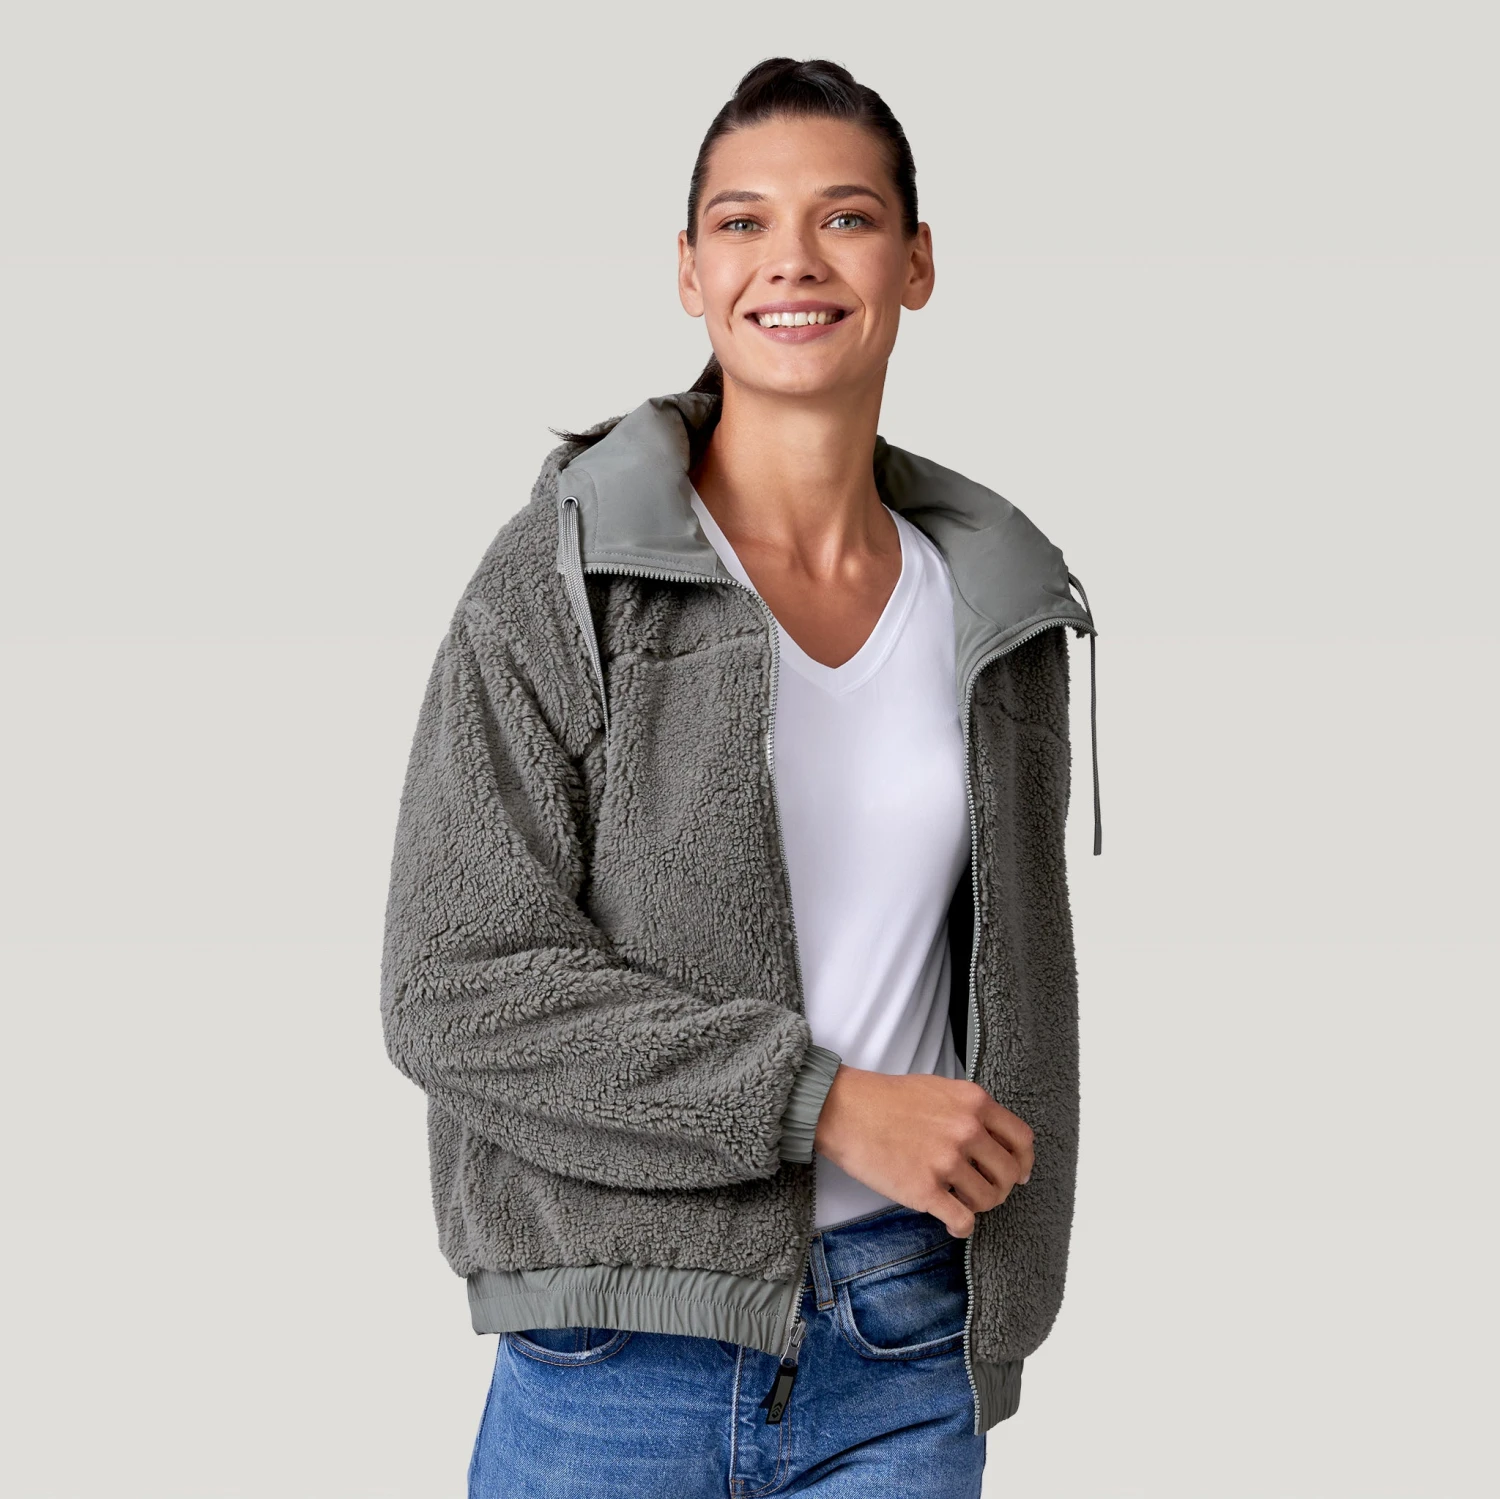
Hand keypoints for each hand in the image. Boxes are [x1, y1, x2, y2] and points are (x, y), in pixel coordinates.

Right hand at [812, 1065, 1034, 1237]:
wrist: (845, 1110)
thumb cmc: (887, 1099)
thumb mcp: (939, 1088)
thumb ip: (970, 1110)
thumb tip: (995, 1140)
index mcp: (974, 1102)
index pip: (1022, 1139)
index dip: (1024, 1161)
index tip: (1019, 1173)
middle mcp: (967, 1130)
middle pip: (1009, 1173)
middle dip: (1001, 1187)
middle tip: (984, 1190)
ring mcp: (946, 1161)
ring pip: (989, 1199)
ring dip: (978, 1206)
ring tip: (961, 1201)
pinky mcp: (925, 1189)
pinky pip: (963, 1221)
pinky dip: (962, 1227)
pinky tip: (951, 1221)